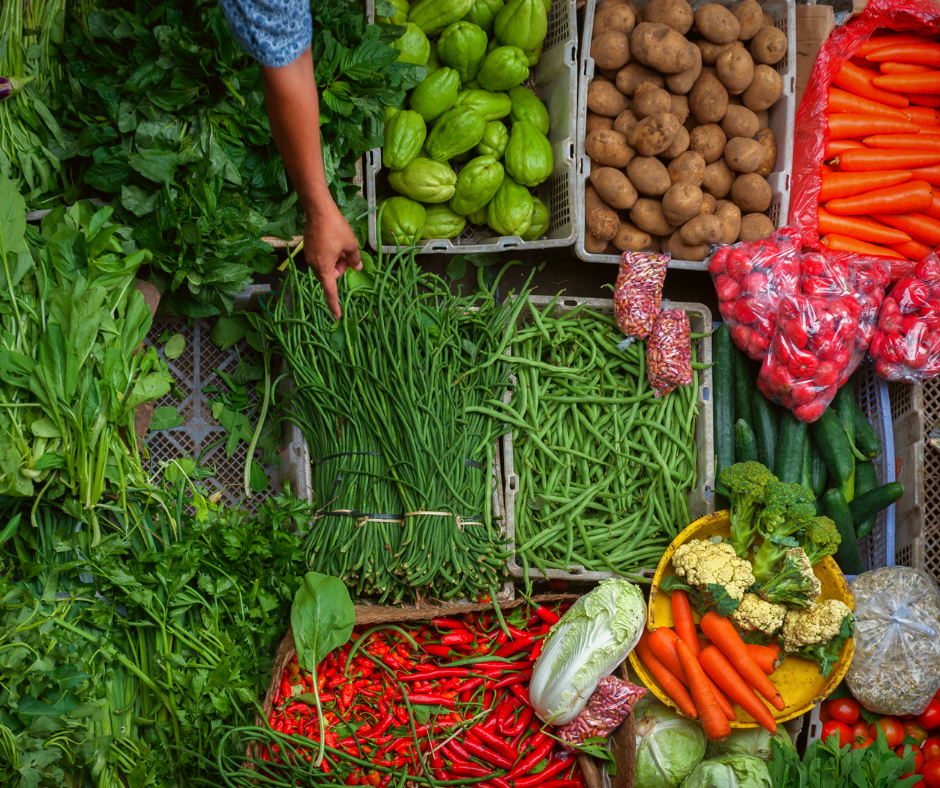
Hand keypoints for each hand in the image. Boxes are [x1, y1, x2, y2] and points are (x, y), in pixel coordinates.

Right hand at [302, 202, 361, 318]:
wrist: (318, 210)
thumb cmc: (335, 228)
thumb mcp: (351, 245)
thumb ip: (355, 260)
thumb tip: (357, 268)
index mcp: (324, 268)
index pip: (330, 291)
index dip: (334, 305)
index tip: (337, 316)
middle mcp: (314, 265)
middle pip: (331, 275)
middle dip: (341, 268)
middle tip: (348, 254)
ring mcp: (309, 256)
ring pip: (327, 266)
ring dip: (336, 260)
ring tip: (341, 244)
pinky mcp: (308, 248)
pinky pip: (321, 257)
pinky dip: (329, 254)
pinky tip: (333, 240)